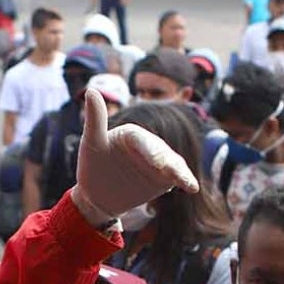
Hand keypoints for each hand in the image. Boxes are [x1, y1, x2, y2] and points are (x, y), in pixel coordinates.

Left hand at [72, 88, 197, 223]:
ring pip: (173, 163)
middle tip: (166, 170)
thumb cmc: (93, 164)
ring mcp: (159, 161)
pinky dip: (186, 180)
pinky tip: (193, 187)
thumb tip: (91, 90)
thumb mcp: (91, 142)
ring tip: (185, 181)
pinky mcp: (166, 177)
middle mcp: (149, 144)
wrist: (99, 194)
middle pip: (160, 151)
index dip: (148, 148)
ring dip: (180, 171)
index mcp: (132, 133)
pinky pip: (178, 177)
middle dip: (165, 160)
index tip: (155, 161)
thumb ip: (95, 118)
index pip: (140, 138)